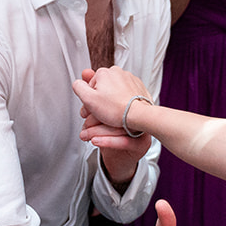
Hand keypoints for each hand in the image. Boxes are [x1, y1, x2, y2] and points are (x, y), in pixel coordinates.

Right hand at [72, 65, 150, 131]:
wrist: (139, 114)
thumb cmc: (116, 109)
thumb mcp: (89, 99)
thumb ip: (78, 87)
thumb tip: (77, 83)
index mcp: (103, 73)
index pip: (89, 86)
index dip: (88, 100)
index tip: (91, 110)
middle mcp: (117, 72)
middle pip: (102, 87)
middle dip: (99, 100)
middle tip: (101, 113)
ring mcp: (129, 78)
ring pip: (114, 90)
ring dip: (111, 99)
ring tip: (113, 112)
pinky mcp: (137, 86)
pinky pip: (126, 92)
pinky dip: (123, 99)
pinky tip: (122, 108)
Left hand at [75, 68, 151, 186]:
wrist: (124, 153)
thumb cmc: (113, 125)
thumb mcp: (98, 103)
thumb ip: (91, 86)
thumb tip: (84, 72)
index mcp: (130, 99)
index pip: (110, 98)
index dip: (93, 106)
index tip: (85, 114)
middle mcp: (139, 111)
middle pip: (114, 113)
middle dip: (94, 121)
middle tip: (83, 128)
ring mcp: (142, 127)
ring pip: (118, 128)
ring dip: (97, 132)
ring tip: (84, 136)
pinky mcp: (142, 143)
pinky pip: (125, 141)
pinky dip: (107, 141)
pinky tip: (95, 141)